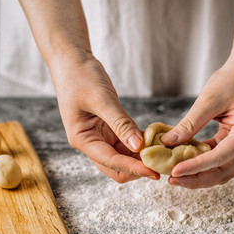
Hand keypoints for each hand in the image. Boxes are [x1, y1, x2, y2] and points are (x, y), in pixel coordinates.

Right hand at [50, 53, 159, 182]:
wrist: (71, 61)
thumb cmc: (80, 77)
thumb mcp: (102, 99)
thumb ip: (121, 123)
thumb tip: (138, 146)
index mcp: (82, 139)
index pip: (111, 161)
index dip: (134, 168)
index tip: (154, 172)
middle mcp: (90, 142)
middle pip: (116, 167)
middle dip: (137, 169)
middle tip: (161, 165)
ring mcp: (100, 137)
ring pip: (123, 157)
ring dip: (140, 158)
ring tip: (162, 155)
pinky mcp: (109, 129)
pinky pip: (126, 143)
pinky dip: (140, 144)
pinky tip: (155, 142)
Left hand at [161, 57, 233, 188]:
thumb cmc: (232, 81)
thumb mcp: (208, 100)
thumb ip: (189, 124)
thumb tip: (167, 143)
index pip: (220, 157)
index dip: (196, 166)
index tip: (175, 171)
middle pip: (223, 172)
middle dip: (197, 179)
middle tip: (172, 180)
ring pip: (221, 171)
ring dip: (199, 176)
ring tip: (176, 177)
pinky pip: (219, 161)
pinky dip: (202, 165)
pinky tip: (184, 164)